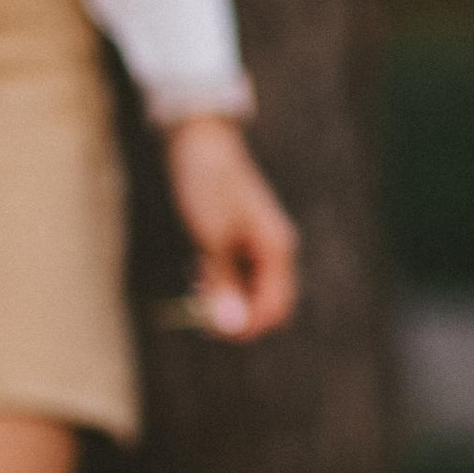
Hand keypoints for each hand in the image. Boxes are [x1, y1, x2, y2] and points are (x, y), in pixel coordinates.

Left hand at [162, 114, 299, 341]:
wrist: (199, 143)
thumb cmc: (207, 185)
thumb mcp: (211, 239)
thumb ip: (223, 283)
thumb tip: (231, 326)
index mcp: (277, 249)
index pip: (275, 308)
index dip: (247, 327)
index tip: (211, 330)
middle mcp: (275, 248)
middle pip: (265, 303)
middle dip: (235, 315)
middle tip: (198, 311)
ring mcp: (259, 243)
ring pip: (249, 290)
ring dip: (225, 298)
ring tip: (196, 286)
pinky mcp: (241, 238)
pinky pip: (237, 274)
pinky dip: (220, 281)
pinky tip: (198, 271)